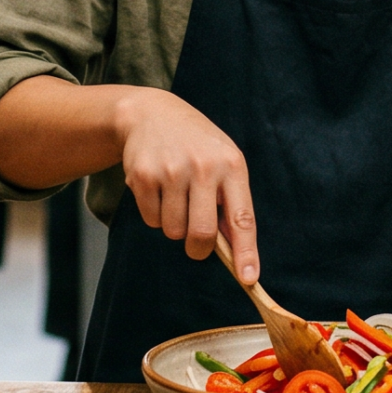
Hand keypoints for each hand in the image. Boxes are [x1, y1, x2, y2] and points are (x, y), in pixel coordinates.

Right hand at [113, 88, 258, 281]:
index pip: (242, 218)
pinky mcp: (143, 176)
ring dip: (175, 226)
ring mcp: (171, 171)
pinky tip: (158, 189)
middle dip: (199, 248)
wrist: (152, 113)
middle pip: (202, 234)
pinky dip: (156, 214)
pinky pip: (152, 220)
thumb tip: (236, 252)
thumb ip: (231, 202)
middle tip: (197, 245)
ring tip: (176, 197)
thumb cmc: (197, 145)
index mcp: (232, 165)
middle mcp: (203, 167)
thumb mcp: (223, 161)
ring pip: (174, 231)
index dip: (245, 252)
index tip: (249, 278)